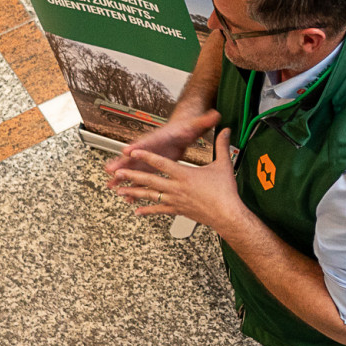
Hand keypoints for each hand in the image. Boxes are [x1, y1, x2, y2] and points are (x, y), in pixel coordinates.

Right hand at [106, 108, 218, 177]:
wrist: (181, 130)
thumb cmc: (185, 129)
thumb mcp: (195, 125)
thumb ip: (203, 121)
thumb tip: (215, 114)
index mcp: (159, 138)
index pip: (147, 141)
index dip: (137, 145)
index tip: (127, 150)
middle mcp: (150, 149)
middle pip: (133, 156)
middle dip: (121, 163)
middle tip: (110, 170)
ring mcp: (147, 159)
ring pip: (132, 169)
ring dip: (122, 178)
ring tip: (111, 186)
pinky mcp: (150, 167)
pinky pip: (139, 180)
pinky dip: (133, 188)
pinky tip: (128, 198)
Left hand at [110, 128, 244, 229]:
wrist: (228, 216)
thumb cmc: (225, 192)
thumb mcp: (223, 165)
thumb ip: (222, 146)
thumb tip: (227, 130)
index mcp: (185, 174)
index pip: (161, 163)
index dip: (146, 156)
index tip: (133, 152)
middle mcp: (176, 188)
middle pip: (150, 180)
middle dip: (132, 176)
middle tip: (117, 173)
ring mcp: (175, 200)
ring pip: (150, 196)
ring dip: (134, 193)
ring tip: (119, 191)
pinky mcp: (178, 210)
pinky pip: (159, 210)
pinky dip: (147, 210)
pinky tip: (137, 211)